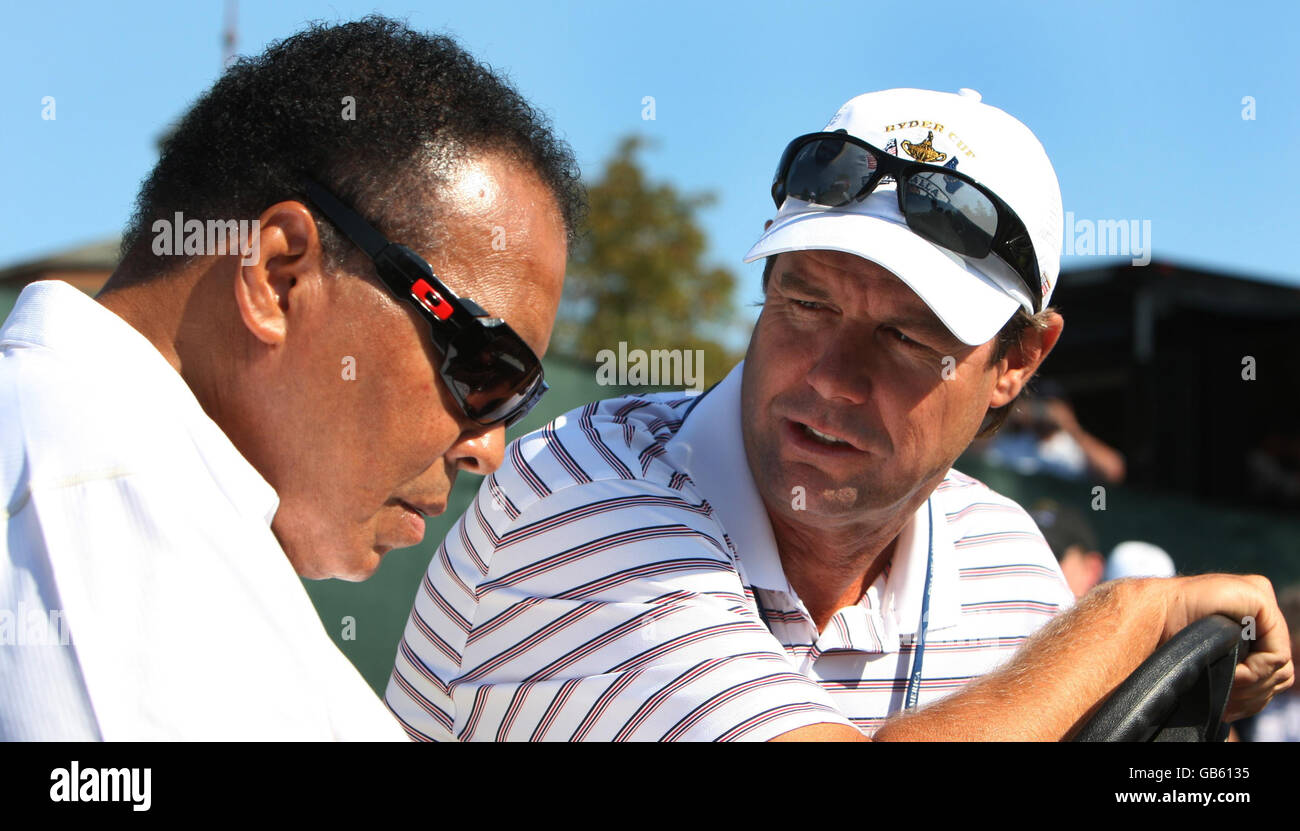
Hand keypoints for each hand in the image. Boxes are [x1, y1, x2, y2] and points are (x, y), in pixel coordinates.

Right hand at [1154, 574, 1293, 721]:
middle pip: (1281, 671)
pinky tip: (1232, 672)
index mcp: (1252, 620)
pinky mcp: (1259, 597)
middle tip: (1228, 700)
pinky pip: (1277, 653)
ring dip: (1254, 685)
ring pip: (1281, 666)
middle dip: (1255, 693)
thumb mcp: (1216, 661)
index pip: (1276, 668)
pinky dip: (1256, 672)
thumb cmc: (1171, 642)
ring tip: (1228, 685)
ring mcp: (1261, 599)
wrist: (1149, 617)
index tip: (1229, 705)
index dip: (1256, 692)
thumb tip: (1265, 695)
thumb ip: (1244, 670)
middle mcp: (1260, 609)